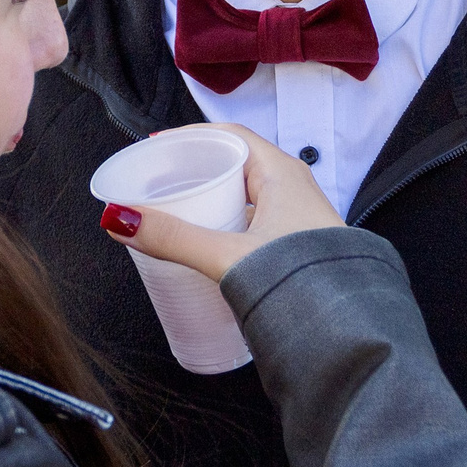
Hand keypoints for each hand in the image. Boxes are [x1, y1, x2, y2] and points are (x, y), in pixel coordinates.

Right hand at [99, 124, 341, 282]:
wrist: (348, 329)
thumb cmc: (301, 281)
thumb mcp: (226, 254)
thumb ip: (173, 238)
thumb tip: (119, 218)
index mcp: (282, 173)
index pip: (231, 137)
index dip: (191, 138)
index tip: (157, 150)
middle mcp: (295, 189)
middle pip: (236, 166)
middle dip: (197, 171)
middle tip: (160, 185)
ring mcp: (299, 218)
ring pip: (247, 197)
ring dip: (212, 202)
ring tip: (177, 216)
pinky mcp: (298, 247)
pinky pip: (256, 222)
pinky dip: (228, 225)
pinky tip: (210, 247)